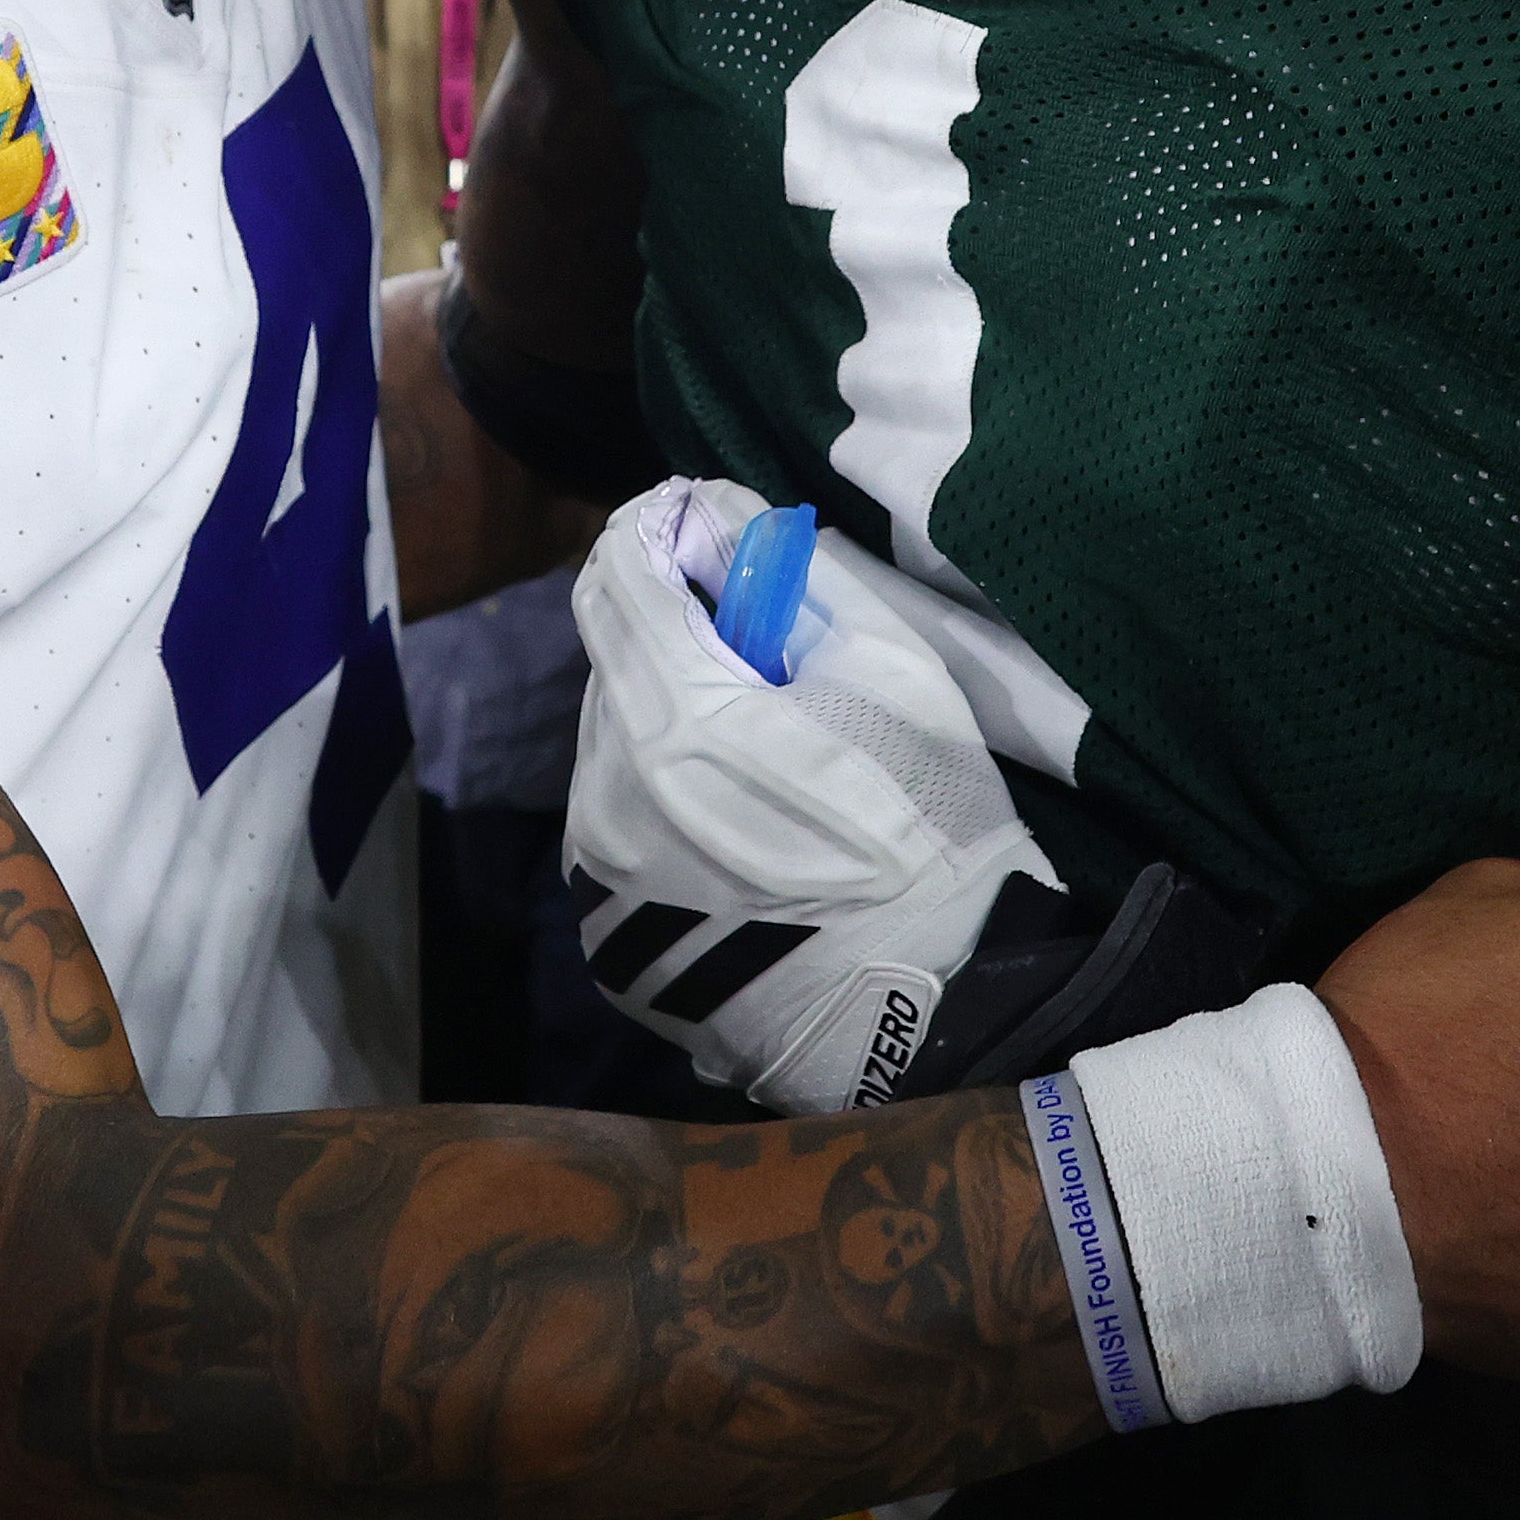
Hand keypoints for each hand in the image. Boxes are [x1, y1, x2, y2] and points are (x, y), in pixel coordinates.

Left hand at [561, 482, 1059, 1112]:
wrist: (920, 1004)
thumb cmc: (923, 821)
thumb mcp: (888, 665)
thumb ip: (793, 575)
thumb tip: (717, 516)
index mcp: (674, 717)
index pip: (617, 577)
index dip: (655, 530)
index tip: (696, 521)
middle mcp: (605, 790)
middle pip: (612, 662)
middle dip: (671, 634)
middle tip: (756, 651)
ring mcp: (596, 870)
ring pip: (607, 746)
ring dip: (661, 720)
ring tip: (755, 752)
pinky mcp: (602, 932)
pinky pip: (612, 827)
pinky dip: (657, 803)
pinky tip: (734, 830)